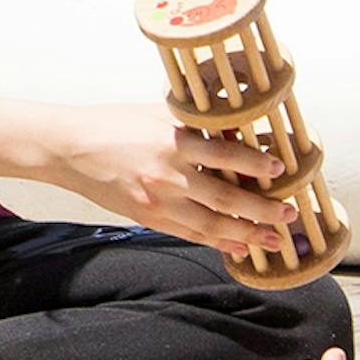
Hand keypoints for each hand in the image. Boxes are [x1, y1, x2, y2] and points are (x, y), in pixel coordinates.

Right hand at [47, 103, 298, 259]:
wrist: (71, 148)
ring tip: (273, 241)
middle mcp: (168, 173)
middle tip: (289, 214)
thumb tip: (239, 128)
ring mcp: (158, 200)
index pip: (226, 153)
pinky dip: (216, 242)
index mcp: (173, 140)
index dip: (256, 164)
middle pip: (226, 196)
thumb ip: (197, 123)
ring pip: (211, 224)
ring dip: (247, 234)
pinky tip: (237, 247)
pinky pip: (189, 234)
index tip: (280, 170)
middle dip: (262, 209)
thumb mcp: (158, 113)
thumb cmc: (116, 124)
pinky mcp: (148, 217)